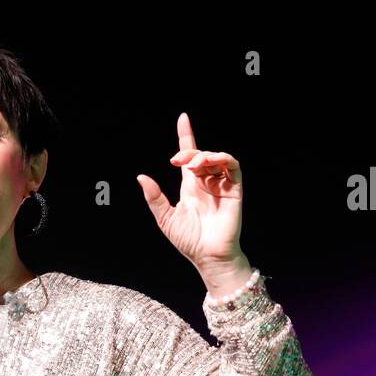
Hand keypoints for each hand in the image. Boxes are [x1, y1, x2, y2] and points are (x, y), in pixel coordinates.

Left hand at [137, 113, 245, 275]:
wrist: (208, 256)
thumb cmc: (188, 241)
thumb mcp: (165, 218)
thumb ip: (154, 197)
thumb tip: (141, 177)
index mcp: (190, 187)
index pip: (189, 156)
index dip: (186, 137)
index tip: (183, 119)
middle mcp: (206, 182)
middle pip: (201, 155)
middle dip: (190, 151)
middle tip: (179, 160)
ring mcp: (221, 185)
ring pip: (217, 157)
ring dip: (205, 155)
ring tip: (193, 166)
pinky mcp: (234, 190)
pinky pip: (233, 166)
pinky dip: (222, 159)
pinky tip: (208, 165)